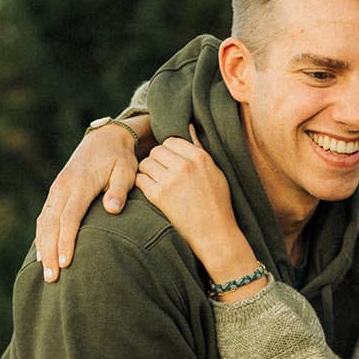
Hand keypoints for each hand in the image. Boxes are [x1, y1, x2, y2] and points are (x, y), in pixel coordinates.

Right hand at [36, 117, 151, 280]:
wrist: (104, 139)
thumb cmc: (119, 159)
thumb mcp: (126, 171)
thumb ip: (118, 191)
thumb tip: (112, 210)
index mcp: (80, 184)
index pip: (70, 217)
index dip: (66, 241)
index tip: (66, 262)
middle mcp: (63, 188)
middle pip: (51, 224)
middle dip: (50, 252)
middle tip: (52, 278)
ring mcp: (56, 190)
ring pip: (44, 223)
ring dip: (43, 248)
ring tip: (47, 273)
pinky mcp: (55, 194)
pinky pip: (44, 218)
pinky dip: (41, 237)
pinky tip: (42, 255)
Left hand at [135, 128, 252, 280]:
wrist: (214, 232)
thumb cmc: (217, 203)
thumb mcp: (215, 172)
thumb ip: (200, 149)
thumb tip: (189, 126)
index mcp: (199, 157)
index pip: (171, 140)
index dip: (168, 151)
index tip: (171, 162)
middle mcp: (184, 165)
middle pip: (156, 150)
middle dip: (157, 160)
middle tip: (162, 173)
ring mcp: (170, 180)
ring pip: (146, 163)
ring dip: (148, 171)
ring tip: (156, 181)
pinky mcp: (159, 196)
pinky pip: (141, 180)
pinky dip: (143, 184)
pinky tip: (151, 191)